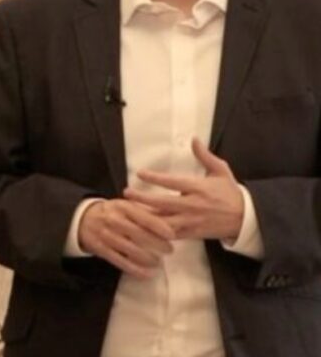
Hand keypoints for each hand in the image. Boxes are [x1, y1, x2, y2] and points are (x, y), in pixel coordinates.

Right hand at [78, 198, 174, 278]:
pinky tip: (148, 274)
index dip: (159, 227)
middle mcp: (114, 220)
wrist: (82, 219)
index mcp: (122, 207)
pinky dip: (136, 270)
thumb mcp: (126, 205)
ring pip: (131, 250)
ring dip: (148, 258)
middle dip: (157, 244)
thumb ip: (146, 211)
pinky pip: (121, 262)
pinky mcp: (102, 250)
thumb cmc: (112, 212)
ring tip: (158, 262)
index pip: (143, 217)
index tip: (172, 235)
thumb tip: (171, 220)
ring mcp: (107, 236)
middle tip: (170, 250)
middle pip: (139, 234)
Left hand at [123, 138, 243, 240]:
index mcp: (199, 188)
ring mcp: (192, 221)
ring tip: (128, 212)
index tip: (139, 173)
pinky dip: (156, 232)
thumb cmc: (230, 192)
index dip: (155, 178)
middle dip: (143, 199)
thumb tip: (194, 139)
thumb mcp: (221, 171)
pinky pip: (171, 234)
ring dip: (146, 218)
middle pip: (163, 203)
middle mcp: (193, 205)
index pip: (173, 182)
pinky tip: (142, 228)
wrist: (246, 219)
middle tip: (126, 193)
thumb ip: (205, 156)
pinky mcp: (192, 234)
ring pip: (164, 222)